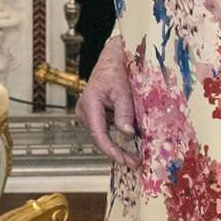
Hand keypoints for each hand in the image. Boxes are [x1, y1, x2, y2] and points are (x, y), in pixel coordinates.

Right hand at [76, 36, 138, 166]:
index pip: (99, 135)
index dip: (112, 151)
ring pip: (102, 136)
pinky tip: (129, 147)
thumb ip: (124, 112)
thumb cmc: (117, 70)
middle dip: (117, 153)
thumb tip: (128, 134)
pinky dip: (116, 139)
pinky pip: (105, 131)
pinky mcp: (95, 114)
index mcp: (89, 104)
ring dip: (117, 147)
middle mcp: (85, 111)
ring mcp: (88, 113)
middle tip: (135, 163)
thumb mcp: (123, 90)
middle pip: (99, 139)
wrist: (112, 57)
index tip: (125, 161)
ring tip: (134, 157)